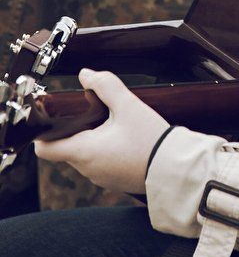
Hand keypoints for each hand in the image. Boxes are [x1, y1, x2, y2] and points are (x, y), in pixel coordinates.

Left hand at [35, 69, 168, 193]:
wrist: (177, 168)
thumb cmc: (151, 140)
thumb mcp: (128, 105)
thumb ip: (105, 85)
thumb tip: (85, 74)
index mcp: (84, 151)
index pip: (44, 149)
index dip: (42, 132)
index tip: (51, 117)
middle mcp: (88, 169)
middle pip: (67, 147)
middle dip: (76, 128)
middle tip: (95, 110)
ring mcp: (101, 178)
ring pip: (86, 155)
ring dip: (94, 139)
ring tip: (115, 124)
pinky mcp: (115, 181)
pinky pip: (102, 163)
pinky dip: (107, 150)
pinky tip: (126, 139)